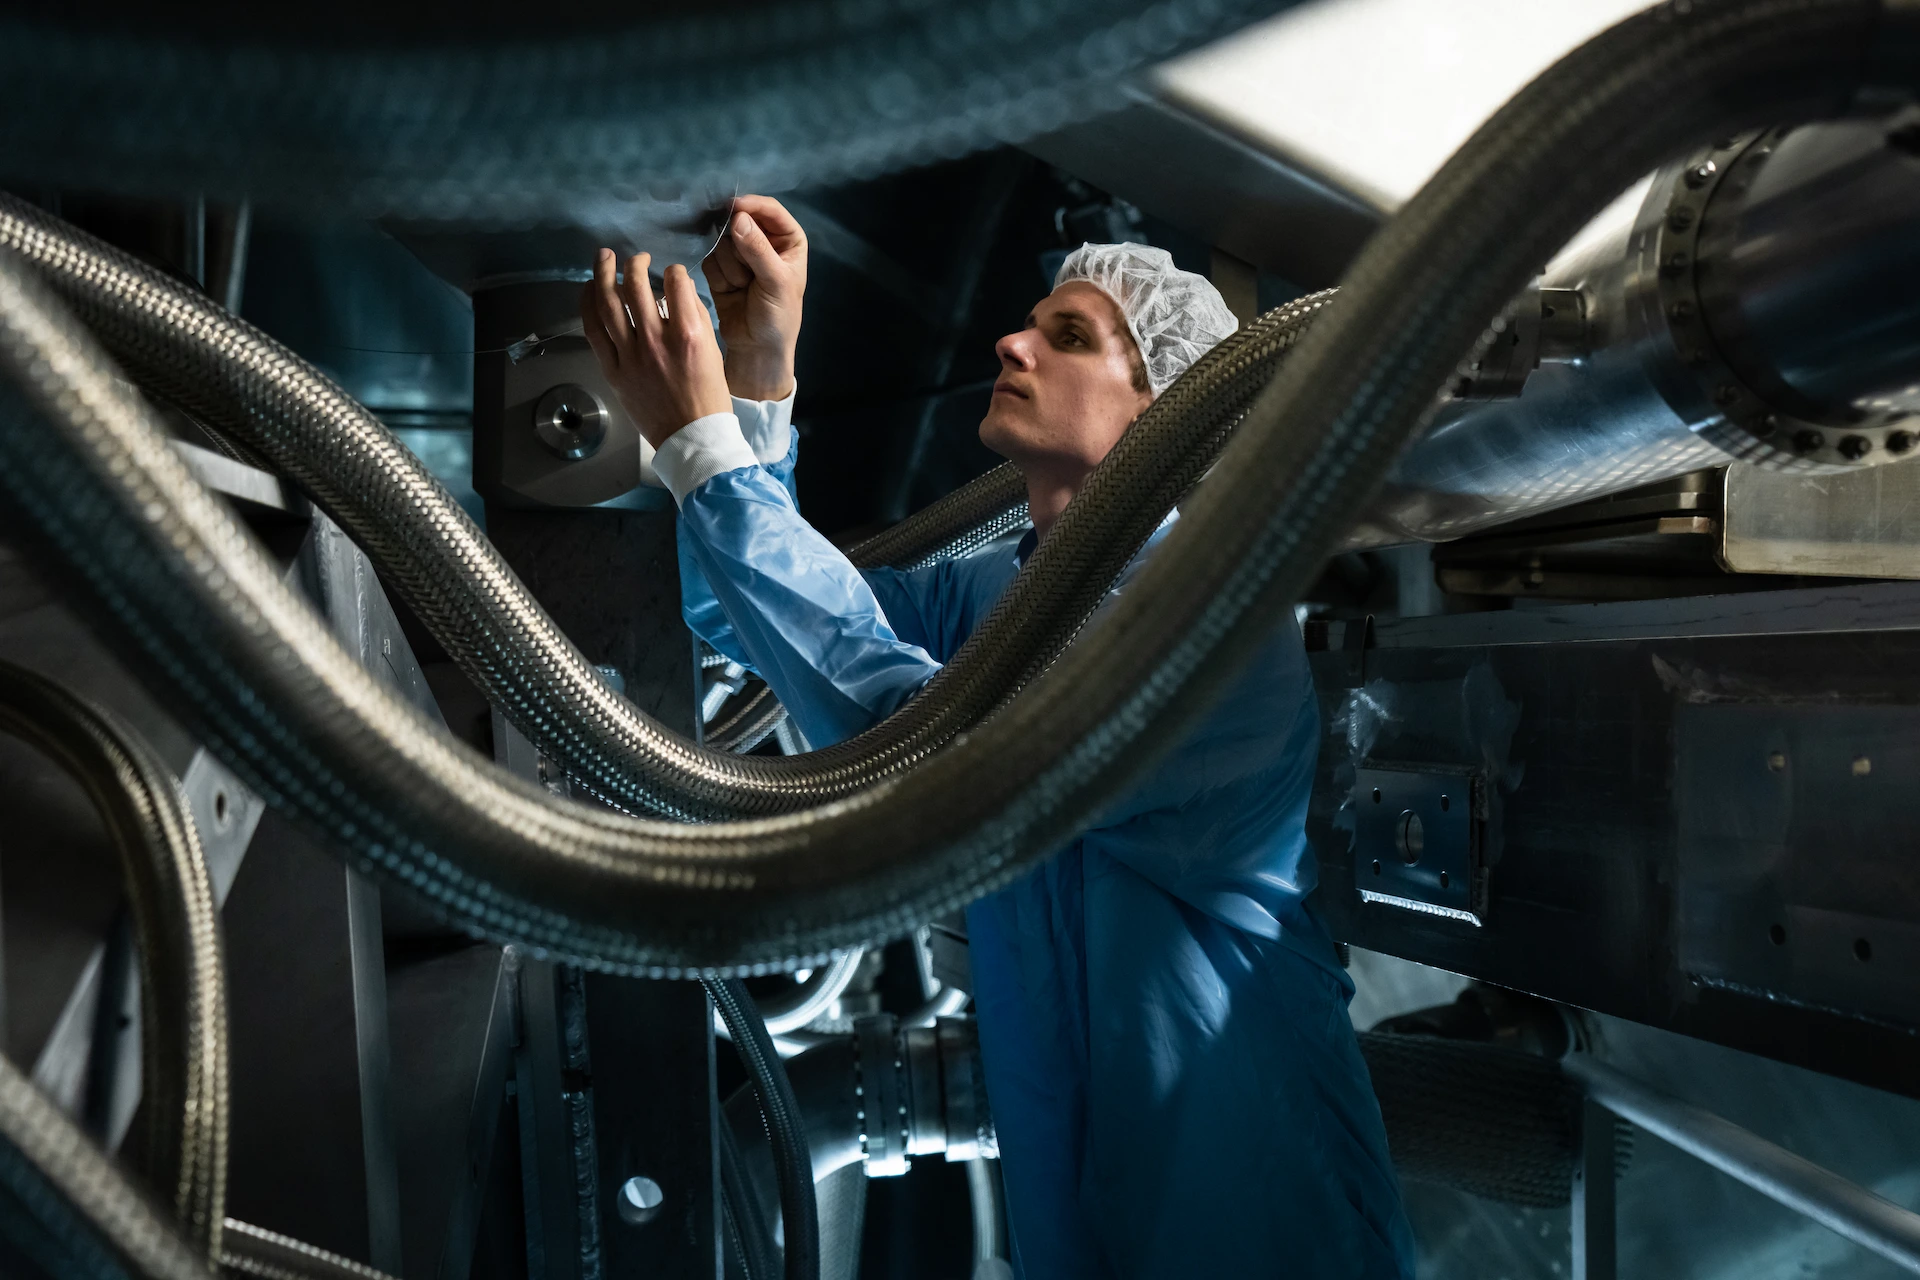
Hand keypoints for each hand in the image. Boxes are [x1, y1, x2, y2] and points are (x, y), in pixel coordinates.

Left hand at [581, 250, 731, 449]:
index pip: (675, 283)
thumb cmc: (708, 396)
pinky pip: (594, 331)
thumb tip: (676, 292)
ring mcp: (631, 356)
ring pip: (608, 303)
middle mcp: (657, 341)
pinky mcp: (613, 370)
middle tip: (635, 257)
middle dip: (635, 263)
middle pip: (636, 286)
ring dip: (604, 273)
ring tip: (604, 258)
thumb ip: (696, 317)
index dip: (674, 271)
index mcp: (688, 335)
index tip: (672, 274)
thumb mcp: (713, 351)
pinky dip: (588, 305)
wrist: (692, 436)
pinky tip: (590, 289)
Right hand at [702, 194, 806, 400]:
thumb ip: (758, 250)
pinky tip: (730, 292)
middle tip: (749, 274)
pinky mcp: (720, 269)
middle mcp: (764, 242)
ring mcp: (740, 255)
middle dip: (739, 247)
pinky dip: (718, 277)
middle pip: (739, 222)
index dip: (751, 206)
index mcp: (788, 239)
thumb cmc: (777, 316)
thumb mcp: (775, 282)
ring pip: (721, 242)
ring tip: (744, 288)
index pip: (769, 209)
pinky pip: (710, 260)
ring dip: (730, 267)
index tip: (733, 209)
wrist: (757, 348)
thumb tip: (738, 218)